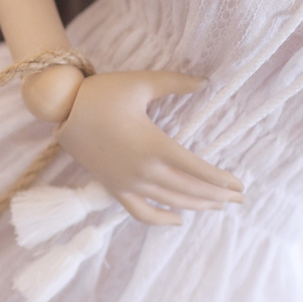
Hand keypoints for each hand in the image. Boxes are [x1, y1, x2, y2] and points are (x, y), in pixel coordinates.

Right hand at [54, 70, 244, 225]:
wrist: (63, 109)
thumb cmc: (103, 93)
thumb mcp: (142, 83)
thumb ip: (176, 82)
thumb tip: (206, 82)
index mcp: (154, 145)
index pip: (197, 169)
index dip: (221, 180)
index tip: (240, 186)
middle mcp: (143, 169)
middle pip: (189, 189)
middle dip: (217, 196)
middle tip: (239, 199)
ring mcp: (127, 182)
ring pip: (170, 202)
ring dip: (197, 205)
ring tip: (218, 206)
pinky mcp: (114, 187)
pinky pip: (140, 212)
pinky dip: (160, 219)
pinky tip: (178, 220)